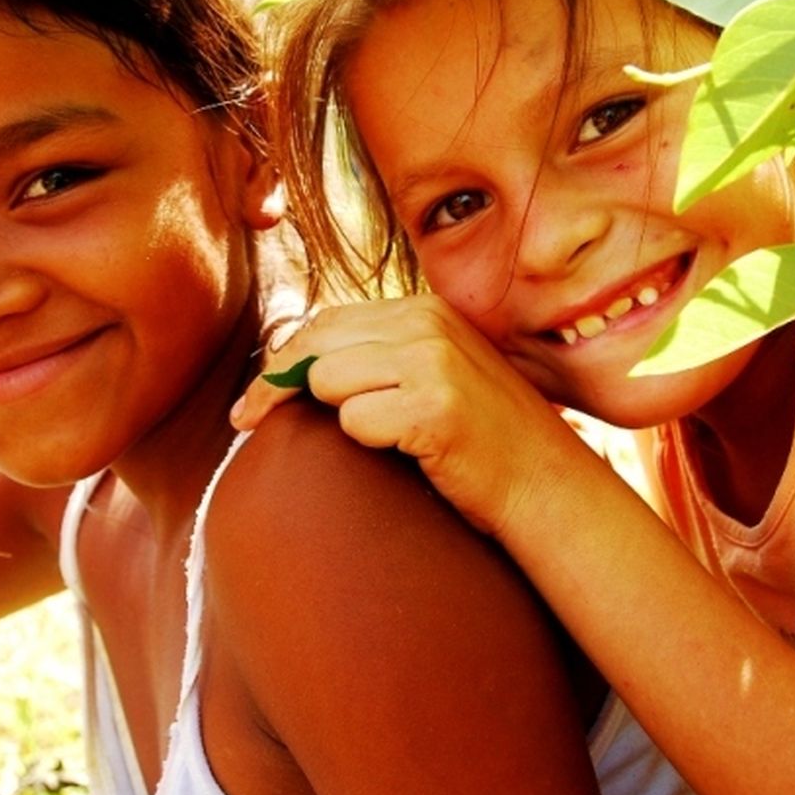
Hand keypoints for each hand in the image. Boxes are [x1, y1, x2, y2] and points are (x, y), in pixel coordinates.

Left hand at [231, 294, 598, 538]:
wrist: (547, 484)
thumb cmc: (482, 441)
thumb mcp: (436, 375)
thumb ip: (380, 357)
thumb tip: (293, 365)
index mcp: (424, 309)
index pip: (326, 321)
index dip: (282, 360)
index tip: (253, 400)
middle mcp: (427, 323)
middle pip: (315, 345)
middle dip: (274, 386)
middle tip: (247, 422)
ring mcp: (433, 360)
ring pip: (327, 381)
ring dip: (338, 417)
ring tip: (382, 439)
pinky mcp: (435, 406)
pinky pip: (355, 421)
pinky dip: (367, 443)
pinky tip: (408, 453)